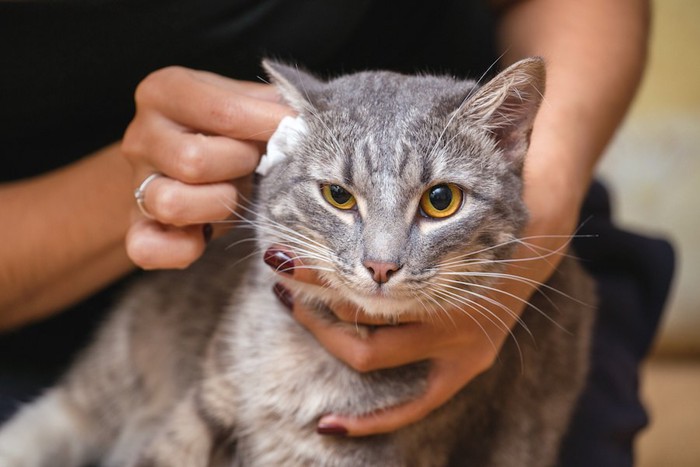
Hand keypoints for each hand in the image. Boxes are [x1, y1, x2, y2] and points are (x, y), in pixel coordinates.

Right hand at [122, 67, 292, 268]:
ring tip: (233, 194)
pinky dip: (181, 249)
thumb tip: (308, 118)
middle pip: (193, 160)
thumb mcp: (245, 104)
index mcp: (165, 92)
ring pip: (171, 202)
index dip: (267, 126)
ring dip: (218, 204)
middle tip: (255, 165)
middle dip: (240, 167)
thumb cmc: (225, 132)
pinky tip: (204, 234)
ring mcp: (135, 183)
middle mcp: (141, 135)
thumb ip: (271, 105)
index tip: (295, 131)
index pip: (222, 111)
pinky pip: (147, 248)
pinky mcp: (136, 227)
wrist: (182, 164)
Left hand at [263, 134, 582, 437]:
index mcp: (459, 256)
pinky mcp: (464, 365)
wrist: (544, 232)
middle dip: (315, 289)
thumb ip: (465, 137)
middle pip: (366, 310)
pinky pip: (413, 406)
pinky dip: (372, 421)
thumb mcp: (480, 161)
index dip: (320, 263)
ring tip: (295, 302)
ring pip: (372, 350)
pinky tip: (329, 426)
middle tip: (281, 267)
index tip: (279, 247)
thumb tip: (443, 90)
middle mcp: (459, 303)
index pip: (373, 268)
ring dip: (324, 330)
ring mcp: (462, 341)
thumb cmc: (496, 189)